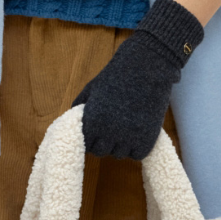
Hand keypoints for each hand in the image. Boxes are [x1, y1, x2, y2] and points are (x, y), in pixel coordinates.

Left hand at [70, 0, 203, 160]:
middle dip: (103, 141)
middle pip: (100, 151)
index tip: (97, 127)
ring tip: (125, 124)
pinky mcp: (147, 140)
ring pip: (119, 154)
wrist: (147, 66)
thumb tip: (72, 123)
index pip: (85, 143)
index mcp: (92, 121)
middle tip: (111, 126)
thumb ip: (80, 108)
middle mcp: (109, 133)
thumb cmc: (117, 74)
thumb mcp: (92, 88)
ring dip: (120, 144)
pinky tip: (137, 129)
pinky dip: (136, 146)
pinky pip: (136, 154)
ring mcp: (129, 138)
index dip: (90, 136)